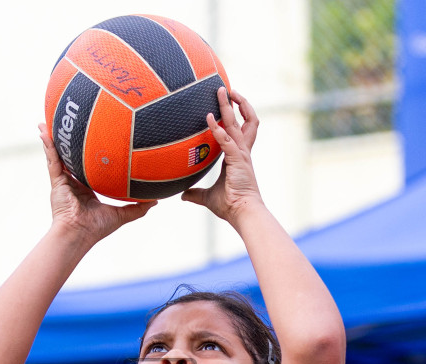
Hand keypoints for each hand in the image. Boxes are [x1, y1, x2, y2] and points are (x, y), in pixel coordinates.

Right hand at [40, 124, 150, 243]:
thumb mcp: (121, 215)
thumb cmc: (96, 228)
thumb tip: (155, 200)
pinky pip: (52, 160)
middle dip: (66, 142)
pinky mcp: (56, 182)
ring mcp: (62, 182)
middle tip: (66, 124)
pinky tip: (44, 132)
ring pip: (57, 155)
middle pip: (69, 157)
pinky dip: (48, 146)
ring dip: (52, 139)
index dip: (87, 154)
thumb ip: (137, 207)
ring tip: (46, 123)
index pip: (85, 167)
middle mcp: (72, 183)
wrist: (79, 234)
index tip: (92, 140)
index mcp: (85, 189)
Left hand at [182, 88, 261, 222]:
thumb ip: (196, 193)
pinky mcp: (237, 159)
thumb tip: (183, 196)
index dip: (235, 116)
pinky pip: (226, 139)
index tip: (227, 104)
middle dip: (234, 103)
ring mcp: (241, 154)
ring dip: (227, 106)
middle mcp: (242, 151)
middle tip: (225, 89)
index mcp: (238, 156)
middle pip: (242, 120)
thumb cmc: (231, 206)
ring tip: (220, 91)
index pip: (238, 130)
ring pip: (236, 123)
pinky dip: (217, 128)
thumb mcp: (208, 197)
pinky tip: (208, 118)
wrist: (243, 213)